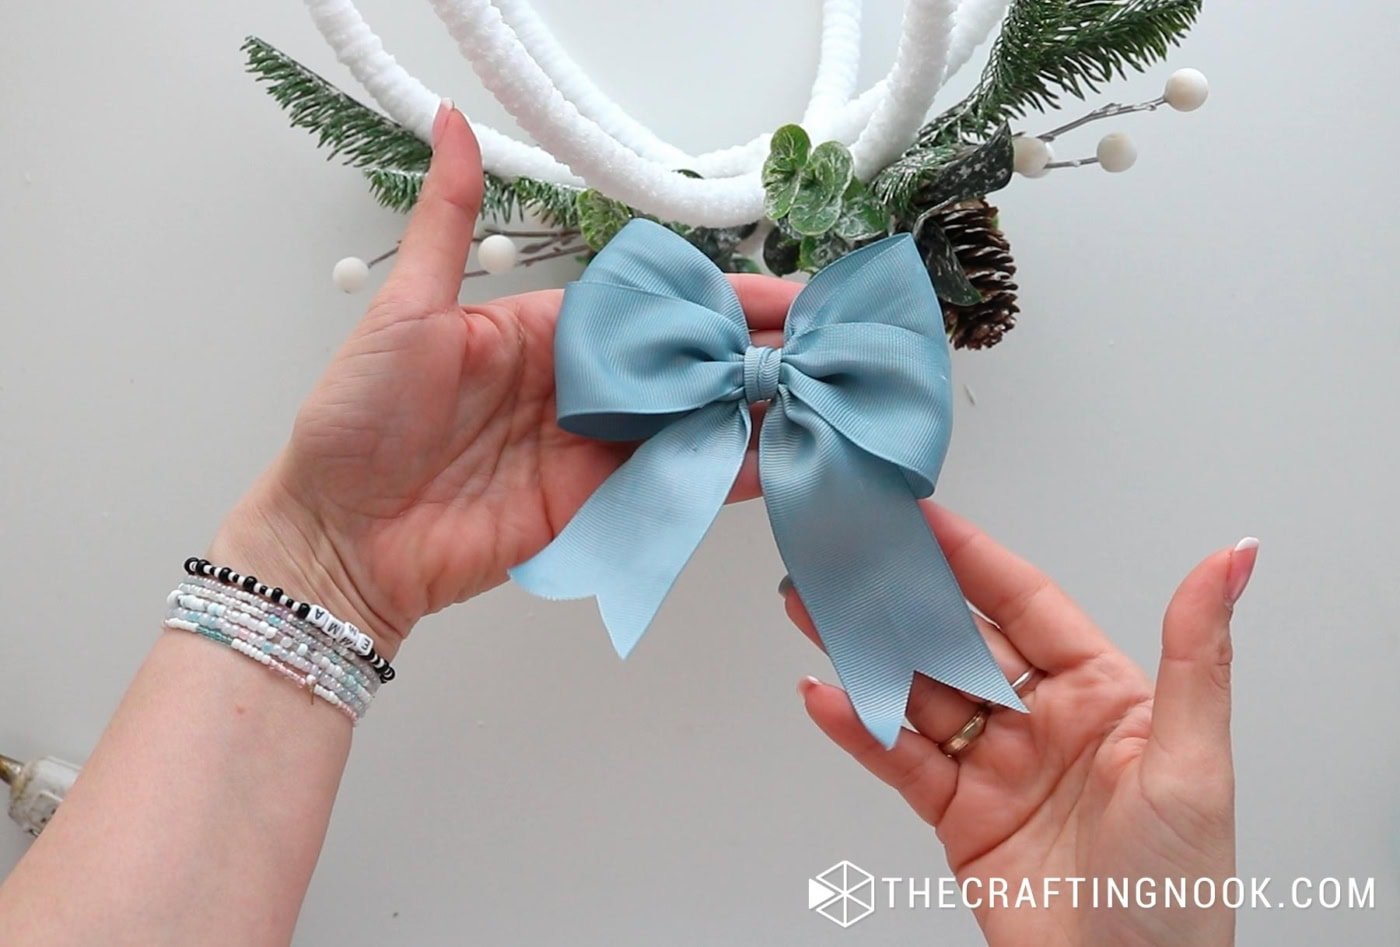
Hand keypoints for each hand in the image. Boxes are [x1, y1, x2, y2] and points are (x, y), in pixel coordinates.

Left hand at [211, 103, 798, 656]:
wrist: (338, 537)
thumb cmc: (357, 421)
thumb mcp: (405, 310)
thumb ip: (447, 222)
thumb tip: (451, 123)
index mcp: (543, 336)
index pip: (651, 310)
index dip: (719, 300)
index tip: (782, 295)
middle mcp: (579, 392)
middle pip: (684, 368)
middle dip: (754, 355)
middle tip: (822, 348)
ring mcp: (592, 453)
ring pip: (689, 424)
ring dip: (751, 412)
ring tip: (818, 398)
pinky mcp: (595, 510)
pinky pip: (670, 487)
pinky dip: (724, 474)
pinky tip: (775, 457)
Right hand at [786, 505, 1254, 946]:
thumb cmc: (1179, 895)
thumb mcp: (1192, 764)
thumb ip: (1196, 654)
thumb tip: (1231, 561)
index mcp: (1102, 694)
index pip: (1025, 604)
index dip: (971, 557)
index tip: (924, 518)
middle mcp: (1043, 721)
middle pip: (957, 640)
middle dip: (900, 598)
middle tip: (846, 558)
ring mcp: (996, 766)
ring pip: (918, 692)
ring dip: (865, 652)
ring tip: (813, 612)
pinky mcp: (958, 815)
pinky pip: (899, 758)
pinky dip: (858, 726)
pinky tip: (827, 695)